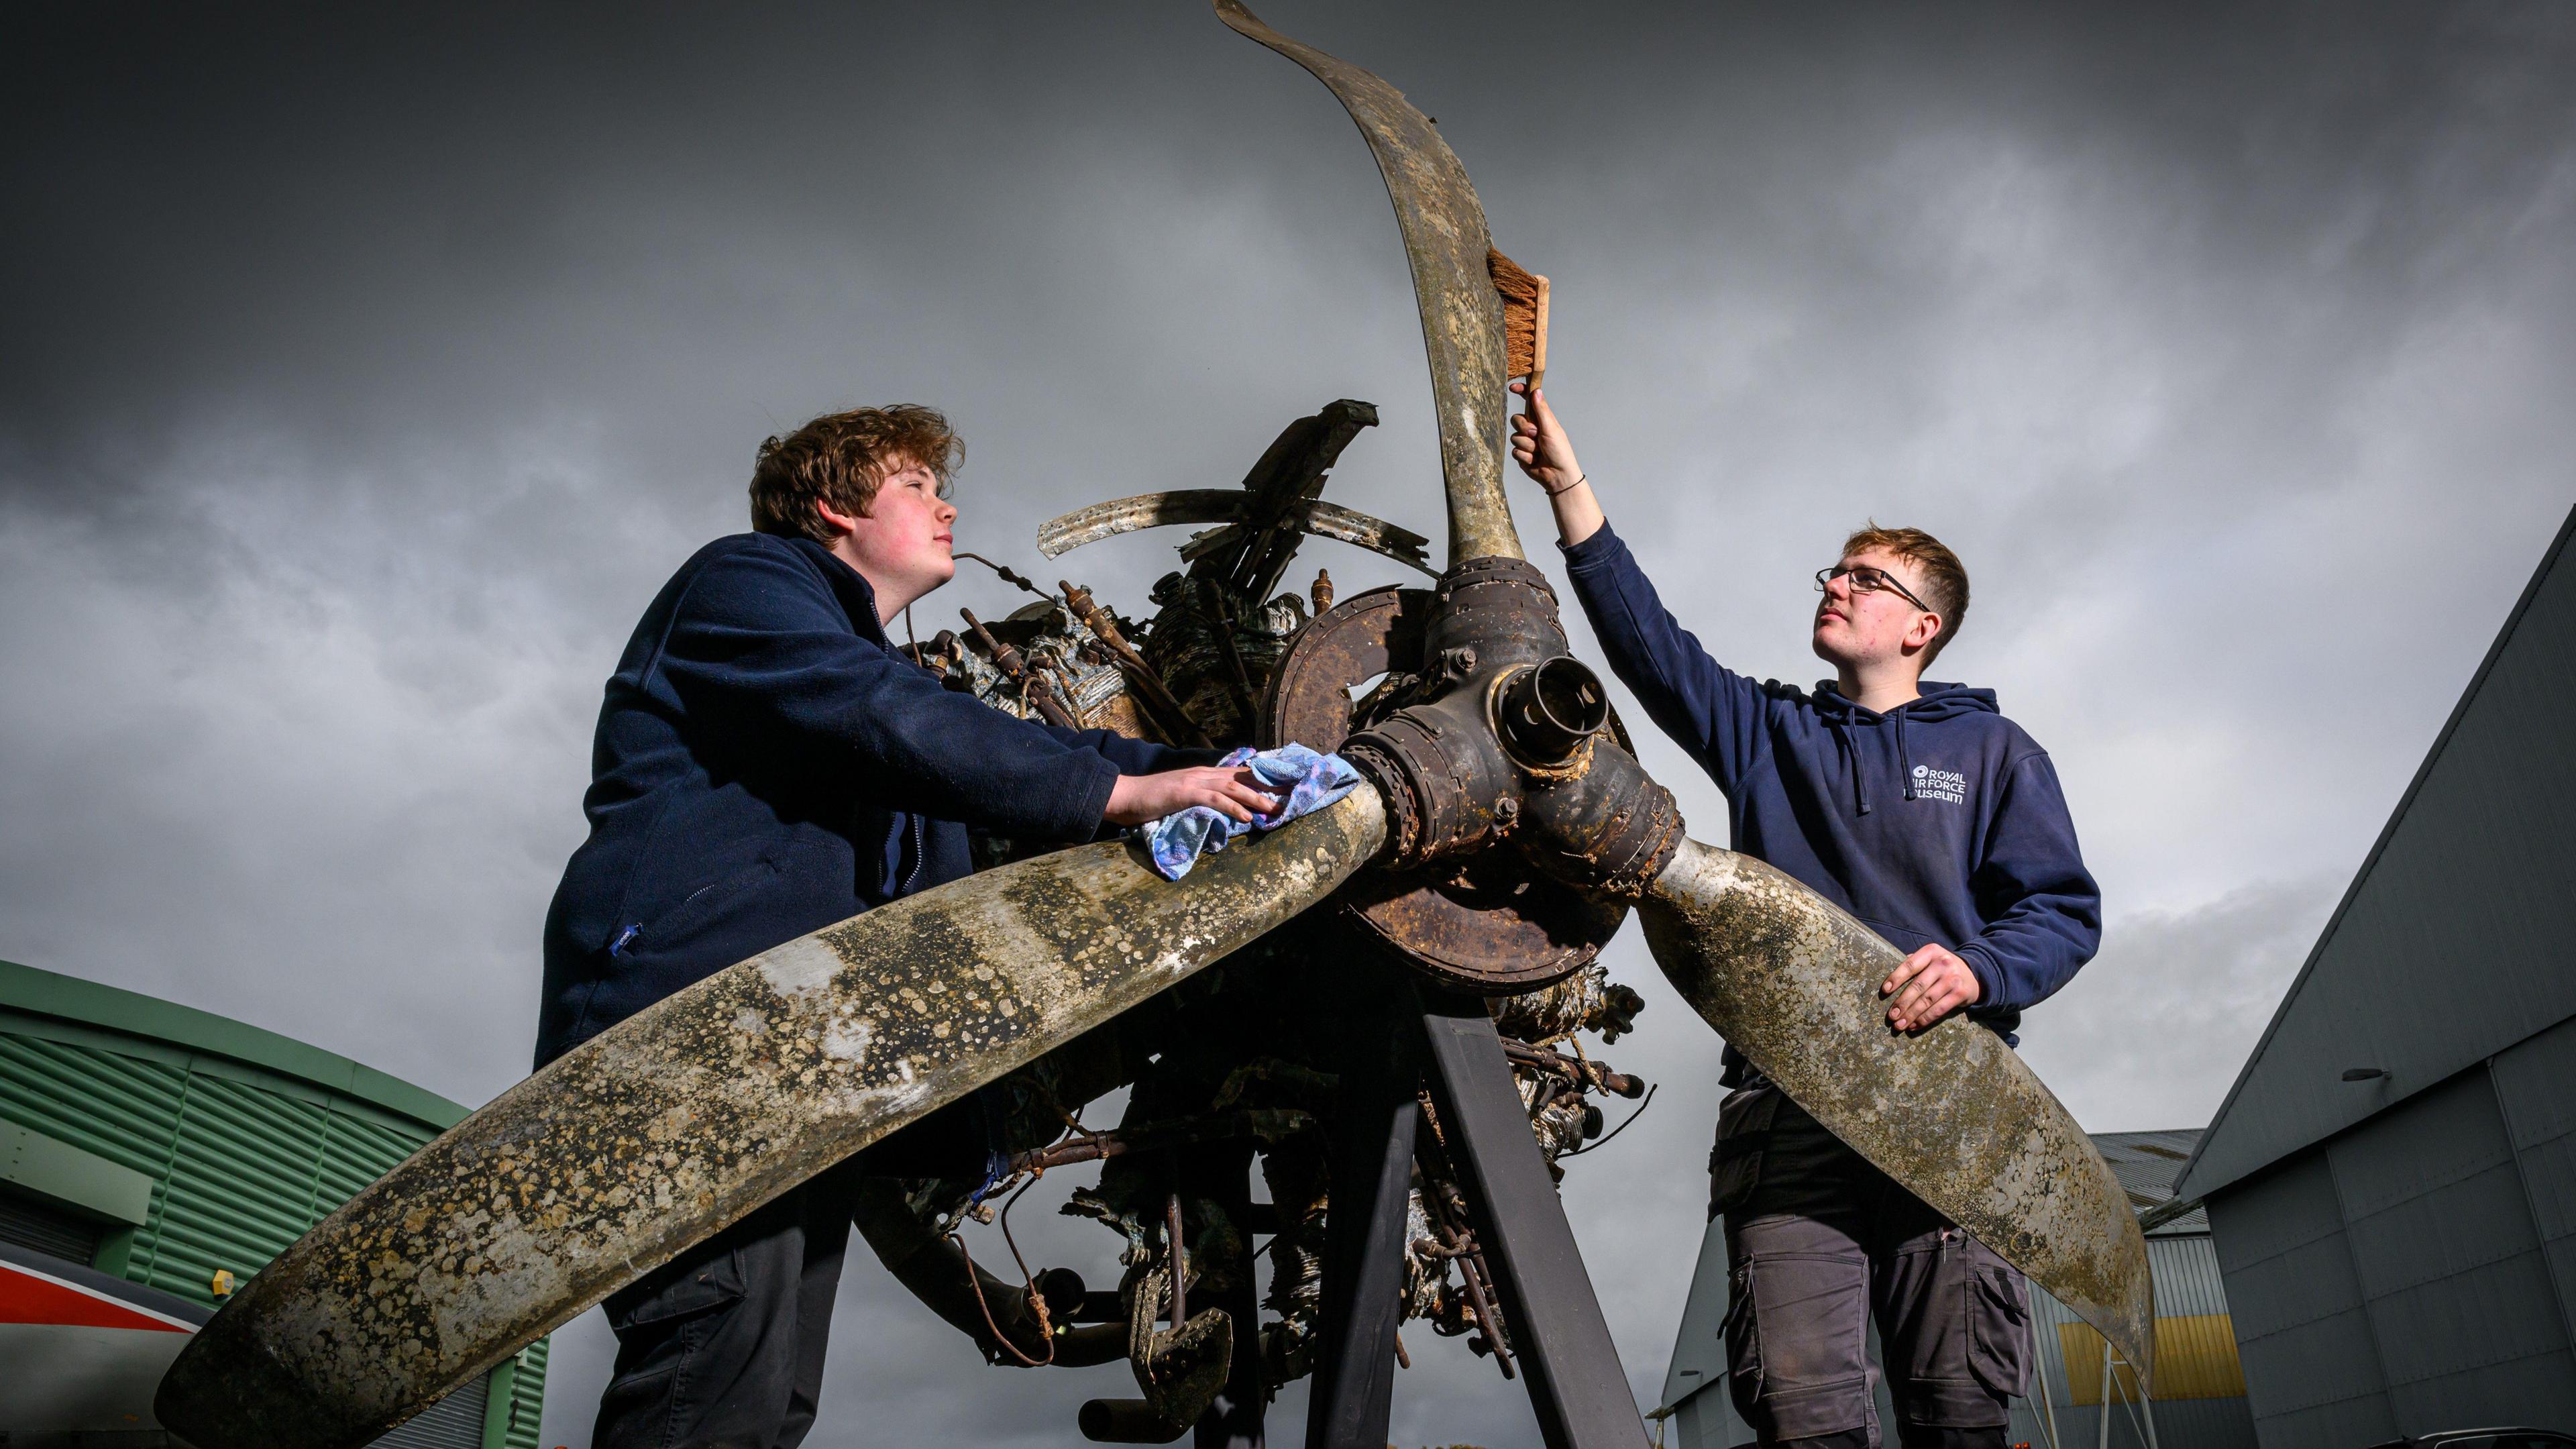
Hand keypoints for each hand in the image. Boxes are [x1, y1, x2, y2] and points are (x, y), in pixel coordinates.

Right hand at [1104, 765, 1286, 827]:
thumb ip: (1202, 800)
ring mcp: (1195, 781)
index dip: (1263, 781)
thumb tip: (1222, 809)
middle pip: (1243, 778)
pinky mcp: (1186, 792)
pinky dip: (1233, 807)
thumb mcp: (1183, 798)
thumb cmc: (1152, 800)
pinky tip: (1246, 817)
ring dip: (1257, 799)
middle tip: (1290, 797)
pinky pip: (1215, 799)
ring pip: (1234, 787)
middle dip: (1269, 788)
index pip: (1240, 774)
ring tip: (1275, 810)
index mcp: (1204, 775)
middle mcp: (1204, 774)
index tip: (1283, 788)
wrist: (1126, 796)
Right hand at [1507, 380, 1583, 493]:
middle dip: (1524, 428)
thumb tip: (1536, 391)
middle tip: (1536, 435)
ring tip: (1538, 452)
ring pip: (1514, 437)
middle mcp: (1533, 428)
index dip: (1521, 392)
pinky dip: (1525, 456)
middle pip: (1516, 419)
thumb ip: (1541, 410)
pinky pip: (1515, 451)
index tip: (1512, 387)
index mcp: (1542, 419)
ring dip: (1527, 445)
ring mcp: (1526, 441)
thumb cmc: (1560, 451)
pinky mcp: (1522, 454)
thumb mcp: (1551, 428)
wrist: (1557, 475)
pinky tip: (1534, 461)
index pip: (1529, 401)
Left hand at [1880, 944, 1982, 1032]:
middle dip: (1902, 1002)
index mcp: (1931, 951)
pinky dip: (1924, 1019)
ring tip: (1899, 1025)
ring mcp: (1953, 979)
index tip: (1885, 990)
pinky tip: (1914, 1026)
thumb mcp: (1930, 959)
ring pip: (1927, 1000)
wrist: (1972, 974)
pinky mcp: (1960, 994)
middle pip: (1918, 986)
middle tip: (1891, 1016)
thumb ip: (1913, 964)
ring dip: (1911, 1015)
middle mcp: (1943, 963)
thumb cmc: (1942, 968)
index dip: (1896, 978)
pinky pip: (1939, 1010)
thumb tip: (1889, 983)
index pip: (1910, 965)